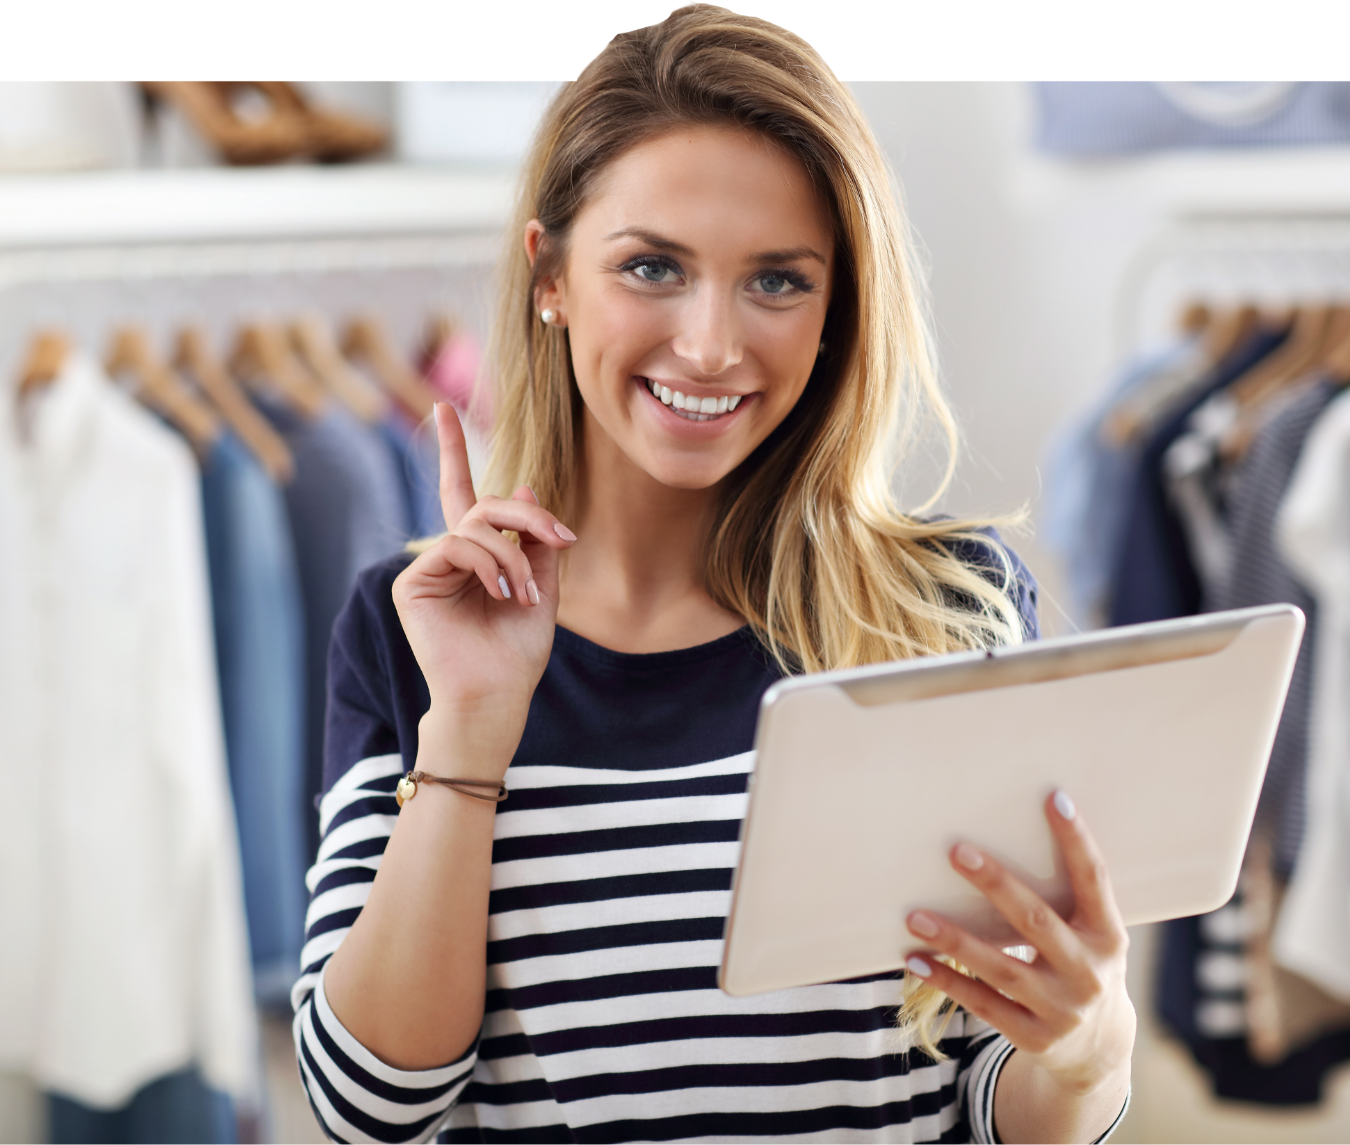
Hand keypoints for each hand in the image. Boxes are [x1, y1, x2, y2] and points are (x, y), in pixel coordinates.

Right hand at [392, 403, 576, 769]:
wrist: (496, 697)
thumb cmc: (517, 653)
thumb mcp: (543, 588)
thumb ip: (534, 539)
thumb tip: (526, 484)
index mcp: (476, 555)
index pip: (463, 493)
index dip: (451, 450)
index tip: (442, 406)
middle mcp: (449, 556)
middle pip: (484, 503)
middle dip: (527, 515)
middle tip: (559, 539)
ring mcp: (427, 568)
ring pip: (475, 525)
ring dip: (514, 556)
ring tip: (523, 595)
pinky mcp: (412, 583)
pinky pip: (457, 546)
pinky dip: (489, 565)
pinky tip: (501, 594)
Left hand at [904, 792, 1134, 1103]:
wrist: (1099, 1051)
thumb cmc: (1082, 965)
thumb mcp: (1092, 935)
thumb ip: (1064, 897)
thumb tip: (1007, 831)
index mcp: (1108, 935)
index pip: (1094, 880)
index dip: (1076, 839)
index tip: (1053, 798)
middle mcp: (1088, 972)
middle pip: (1037, 922)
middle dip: (997, 884)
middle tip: (957, 850)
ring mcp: (1061, 1009)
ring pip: (1000, 968)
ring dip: (954, 940)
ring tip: (915, 914)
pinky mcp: (1033, 1037)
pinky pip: (982, 1003)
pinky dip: (946, 979)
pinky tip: (914, 957)